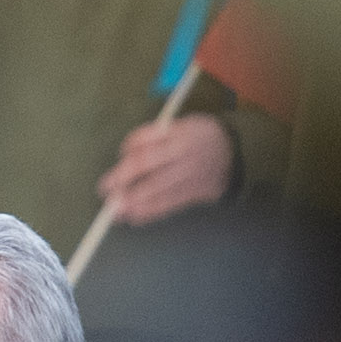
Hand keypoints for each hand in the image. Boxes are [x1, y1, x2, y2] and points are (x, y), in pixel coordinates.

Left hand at [93, 112, 238, 225]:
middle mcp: (183, 155)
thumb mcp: (182, 124)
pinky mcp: (193, 194)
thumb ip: (155, 135)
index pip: (148, 142)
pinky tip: (133, 217)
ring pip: (157, 190)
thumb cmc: (201, 136)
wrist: (235, 154)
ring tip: (115, 211)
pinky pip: (168, 205)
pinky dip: (149, 212)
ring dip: (133, 202)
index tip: (120, 157)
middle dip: (123, 179)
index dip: (129, 151)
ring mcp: (188, 177)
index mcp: (179, 134)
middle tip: (105, 190)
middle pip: (148, 167)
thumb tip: (127, 152)